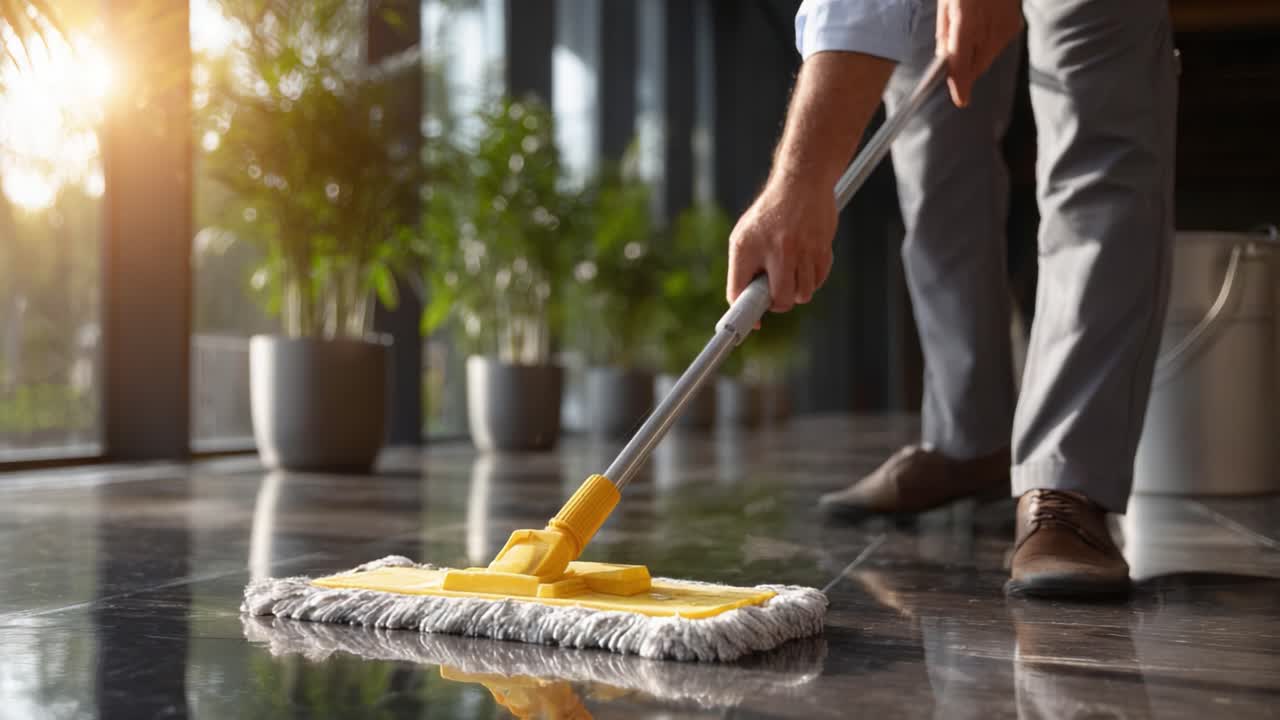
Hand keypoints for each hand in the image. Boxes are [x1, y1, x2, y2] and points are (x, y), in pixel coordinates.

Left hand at [726, 172, 835, 312]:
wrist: (801, 182)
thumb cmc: (769, 215)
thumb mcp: (744, 237)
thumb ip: (742, 270)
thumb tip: (746, 303)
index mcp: (749, 246)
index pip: (740, 289)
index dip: (747, 312)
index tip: (752, 322)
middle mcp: (777, 250)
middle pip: (781, 300)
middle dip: (779, 303)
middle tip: (776, 292)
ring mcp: (802, 250)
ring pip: (803, 295)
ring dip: (797, 292)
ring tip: (791, 274)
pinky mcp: (822, 249)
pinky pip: (819, 281)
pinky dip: (812, 281)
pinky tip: (805, 266)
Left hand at [936, 0, 1022, 106]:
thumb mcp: (946, 2)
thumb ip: (945, 32)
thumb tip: (945, 57)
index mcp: (967, 18)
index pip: (963, 61)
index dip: (961, 83)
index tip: (960, 99)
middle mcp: (990, 24)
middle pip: (977, 64)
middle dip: (965, 70)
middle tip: (953, 67)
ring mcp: (1006, 25)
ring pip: (988, 57)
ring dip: (975, 57)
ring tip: (968, 35)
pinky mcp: (1015, 24)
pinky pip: (998, 45)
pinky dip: (987, 45)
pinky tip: (981, 28)